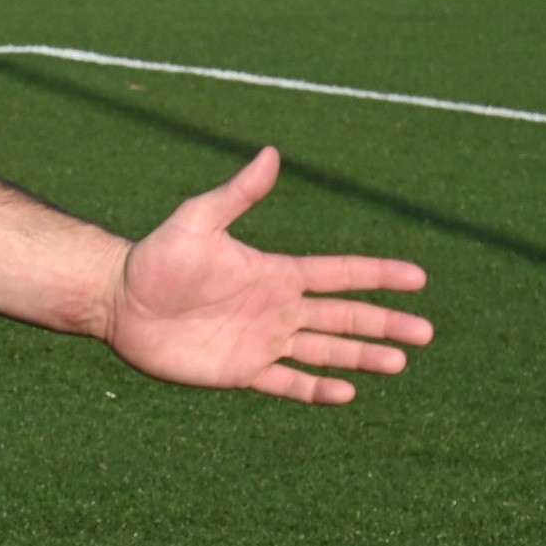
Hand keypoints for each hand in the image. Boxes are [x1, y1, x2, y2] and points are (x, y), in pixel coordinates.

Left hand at [104, 150, 428, 404]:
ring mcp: (262, 341)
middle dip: (386, 324)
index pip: (339, 274)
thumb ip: (238, 194)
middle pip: (344, 317)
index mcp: (275, 273)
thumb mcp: (199, 221)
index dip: (378, 275)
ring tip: (399, 363)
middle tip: (427, 333)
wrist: (118, 301)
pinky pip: (288, 383)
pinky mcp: (241, 371)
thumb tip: (271, 153)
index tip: (419, 278)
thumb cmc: (156, 257)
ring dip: (362, 357)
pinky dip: (317, 389)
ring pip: (326, 351)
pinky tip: (347, 393)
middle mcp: (278, 309)